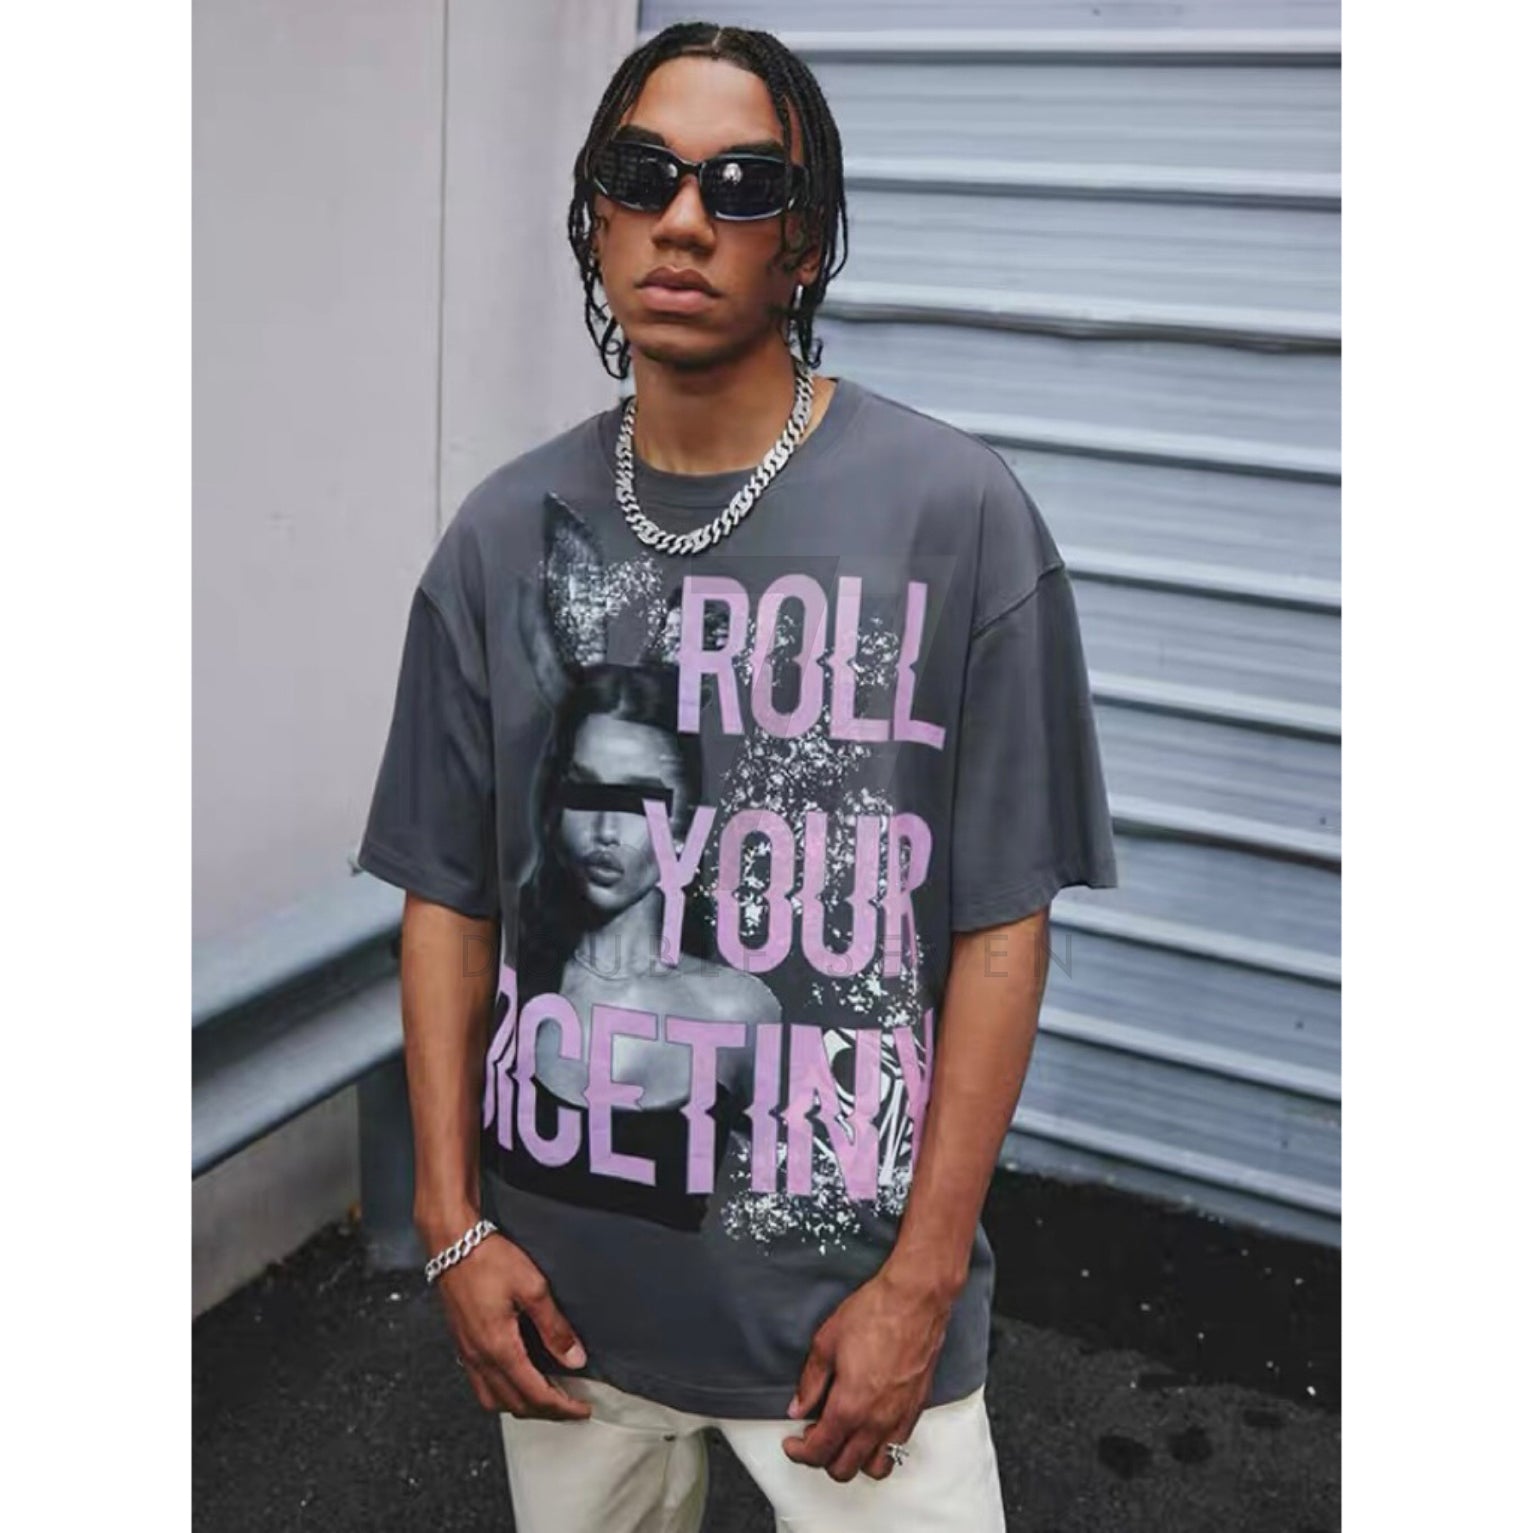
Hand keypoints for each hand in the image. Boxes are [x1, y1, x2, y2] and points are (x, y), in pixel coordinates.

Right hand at [434, 1230, 592, 1420]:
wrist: (452, 1244)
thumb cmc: (490, 1260)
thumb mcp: (533, 1288)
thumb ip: (554, 1327)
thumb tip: (575, 1359)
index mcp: (499, 1348)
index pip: (536, 1395)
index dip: (563, 1408)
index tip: (583, 1410)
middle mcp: (480, 1359)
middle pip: (516, 1405)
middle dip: (547, 1413)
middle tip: (571, 1407)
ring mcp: (468, 1354)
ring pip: (495, 1401)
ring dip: (523, 1407)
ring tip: (547, 1398)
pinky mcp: (462, 1345)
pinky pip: (482, 1386)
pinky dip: (503, 1394)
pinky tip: (516, 1380)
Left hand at [781, 1265, 953, 1481]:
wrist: (914, 1300)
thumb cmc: (874, 1313)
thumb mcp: (826, 1342)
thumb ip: (811, 1381)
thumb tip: (798, 1406)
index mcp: (849, 1406)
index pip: (819, 1450)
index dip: (799, 1452)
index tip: (792, 1443)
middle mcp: (876, 1421)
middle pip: (845, 1468)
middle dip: (823, 1460)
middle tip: (813, 1438)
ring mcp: (899, 1418)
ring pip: (875, 1467)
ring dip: (855, 1461)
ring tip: (842, 1440)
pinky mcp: (915, 1409)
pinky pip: (897, 1447)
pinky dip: (880, 1449)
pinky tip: (869, 1429)